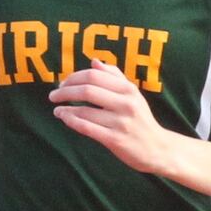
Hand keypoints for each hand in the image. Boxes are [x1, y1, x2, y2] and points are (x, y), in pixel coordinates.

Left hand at [49, 61, 177, 175]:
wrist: (157, 149)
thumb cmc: (140, 118)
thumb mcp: (132, 94)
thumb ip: (114, 76)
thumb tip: (94, 61)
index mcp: (128, 88)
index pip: (94, 75)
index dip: (73, 77)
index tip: (63, 83)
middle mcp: (126, 103)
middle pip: (87, 89)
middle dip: (65, 91)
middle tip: (53, 95)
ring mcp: (121, 122)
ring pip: (85, 110)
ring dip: (65, 108)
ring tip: (57, 110)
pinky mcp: (115, 140)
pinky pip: (87, 127)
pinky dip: (72, 121)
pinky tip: (64, 118)